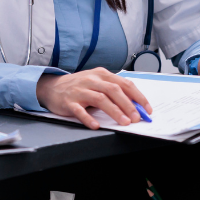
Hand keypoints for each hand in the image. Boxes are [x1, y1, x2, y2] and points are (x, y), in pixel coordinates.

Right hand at [36, 67, 152, 128]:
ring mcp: (80, 90)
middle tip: (136, 118)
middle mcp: (92, 80)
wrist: (52, 87)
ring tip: (124, 122)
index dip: (138, 96)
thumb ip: (114, 90)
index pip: (124, 84)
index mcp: (102, 75)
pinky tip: (96, 125)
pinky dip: (89, 118)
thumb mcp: (97, 83)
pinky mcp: (69, 102)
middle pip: (113, 91)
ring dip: (114, 111)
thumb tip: (135, 105)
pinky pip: (80, 110)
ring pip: (100, 99)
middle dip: (128, 105)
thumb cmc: (79, 86)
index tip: (147, 109)